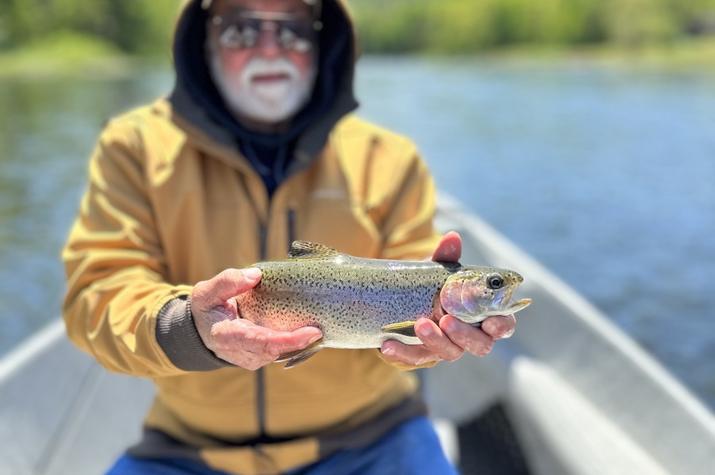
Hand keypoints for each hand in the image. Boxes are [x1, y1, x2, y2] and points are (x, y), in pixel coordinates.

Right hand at [191, 268, 322, 370]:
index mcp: (227, 337)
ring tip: (319, 327)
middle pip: (276, 351)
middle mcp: (241, 353)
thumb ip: (228, 282)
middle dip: (301, 342)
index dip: (288, 340)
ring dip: (301, 343)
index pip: (262, 342)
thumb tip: (256, 275)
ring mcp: (252, 359)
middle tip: (321, 328)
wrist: (202, 331)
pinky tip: (309, 330)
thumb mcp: (207, 291)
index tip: (312, 332)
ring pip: (281, 354)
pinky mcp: (261, 358)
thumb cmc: (207, 308)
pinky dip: (296, 342)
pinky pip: (281, 352)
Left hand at [380, 231, 516, 366]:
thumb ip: (446, 257)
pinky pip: (414, 358)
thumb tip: (452, 238)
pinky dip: (402, 354)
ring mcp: (446, 347)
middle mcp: (468, 335)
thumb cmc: (430, 285)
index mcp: (481, 315)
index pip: (502, 325)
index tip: (491, 322)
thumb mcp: (436, 270)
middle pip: (479, 345)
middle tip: (446, 319)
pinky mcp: (421, 354)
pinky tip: (387, 345)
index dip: (501, 325)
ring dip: (435, 341)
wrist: (396, 299)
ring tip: (419, 324)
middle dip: (464, 335)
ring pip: (449, 353)